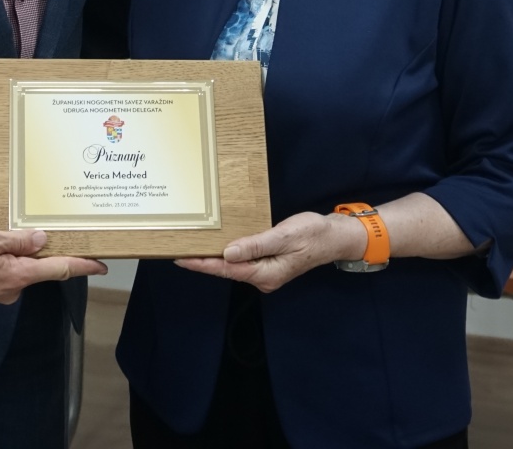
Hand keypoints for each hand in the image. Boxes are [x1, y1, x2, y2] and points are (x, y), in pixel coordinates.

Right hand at [0, 226, 106, 304]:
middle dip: (24, 242)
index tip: (102, 265)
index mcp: (17, 276)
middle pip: (33, 263)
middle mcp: (11, 288)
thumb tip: (43, 239)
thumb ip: (18, 240)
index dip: (83, 266)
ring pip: (10, 261)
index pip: (59, 270)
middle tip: (10, 225)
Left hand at [175, 211, 365, 292]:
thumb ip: (255, 245)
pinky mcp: (268, 263)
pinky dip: (227, 253)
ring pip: (233, 266)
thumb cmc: (312, 235)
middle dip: (202, 262)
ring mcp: (265, 272)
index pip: (226, 269)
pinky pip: (242, 260)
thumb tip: (228, 253)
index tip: (180, 258)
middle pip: (226, 270)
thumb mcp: (284, 236)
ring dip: (213, 258)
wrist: (335, 237)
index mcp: (265, 274)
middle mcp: (263, 277)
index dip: (202, 263)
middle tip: (177, 251)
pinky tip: (217, 245)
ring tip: (191, 248)